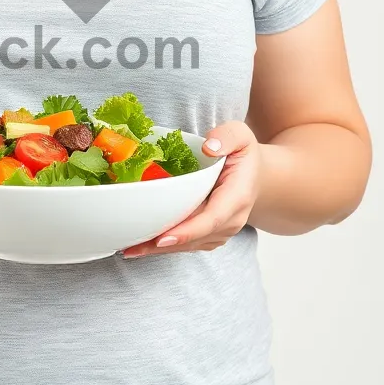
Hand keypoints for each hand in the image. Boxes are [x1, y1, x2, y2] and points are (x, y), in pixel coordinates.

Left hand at [119, 122, 261, 256]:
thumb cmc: (242, 154)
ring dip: (158, 250)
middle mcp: (231, 221)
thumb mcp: (240, 135)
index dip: (187, 230)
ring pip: (188, 245)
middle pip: (194, 238)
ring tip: (129, 249)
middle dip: (162, 244)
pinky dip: (163, 247)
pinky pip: (187, 244)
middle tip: (131, 247)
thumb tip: (209, 147)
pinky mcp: (210, 236)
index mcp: (237, 197)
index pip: (211, 219)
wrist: (254, 175)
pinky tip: (141, 245)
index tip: (162, 237)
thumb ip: (227, 137)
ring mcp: (221, 232)